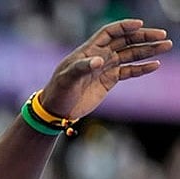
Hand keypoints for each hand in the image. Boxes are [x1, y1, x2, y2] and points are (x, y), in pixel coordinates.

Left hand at [41, 19, 172, 118]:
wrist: (57, 109)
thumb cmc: (58, 91)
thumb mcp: (67, 78)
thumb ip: (82, 68)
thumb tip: (100, 61)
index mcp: (88, 50)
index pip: (110, 32)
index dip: (124, 27)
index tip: (140, 25)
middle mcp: (99, 56)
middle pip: (125, 41)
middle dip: (143, 37)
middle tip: (161, 36)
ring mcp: (106, 67)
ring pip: (131, 55)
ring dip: (148, 50)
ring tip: (166, 46)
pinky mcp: (110, 80)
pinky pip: (129, 71)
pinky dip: (142, 68)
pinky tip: (155, 65)